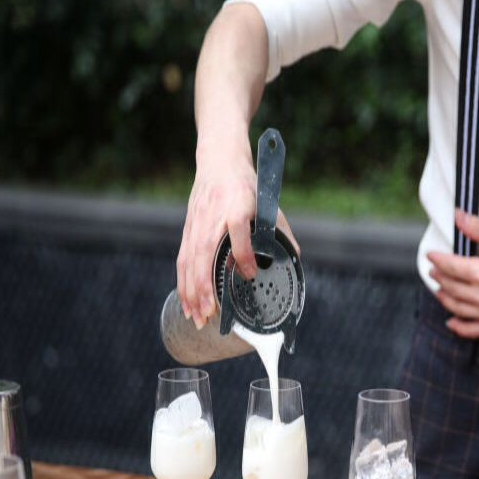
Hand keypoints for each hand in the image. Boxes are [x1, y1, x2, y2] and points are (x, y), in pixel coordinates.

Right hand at [177, 143, 299, 329]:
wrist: (219, 161)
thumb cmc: (247, 184)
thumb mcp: (268, 202)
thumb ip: (280, 230)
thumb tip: (295, 257)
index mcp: (236, 206)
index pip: (238, 233)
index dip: (243, 255)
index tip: (249, 275)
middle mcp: (213, 217)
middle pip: (204, 255)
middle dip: (205, 287)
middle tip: (212, 313)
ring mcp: (196, 224)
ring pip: (189, 262)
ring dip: (191, 292)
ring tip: (198, 317)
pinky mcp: (187, 230)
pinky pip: (182, 261)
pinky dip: (183, 284)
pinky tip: (188, 303)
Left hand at [428, 210, 478, 337]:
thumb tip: (459, 217)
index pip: (450, 266)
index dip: (437, 259)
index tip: (432, 255)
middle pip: (450, 287)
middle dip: (439, 277)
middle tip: (434, 270)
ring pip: (456, 307)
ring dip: (444, 298)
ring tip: (440, 289)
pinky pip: (471, 330)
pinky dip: (458, 326)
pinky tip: (451, 321)